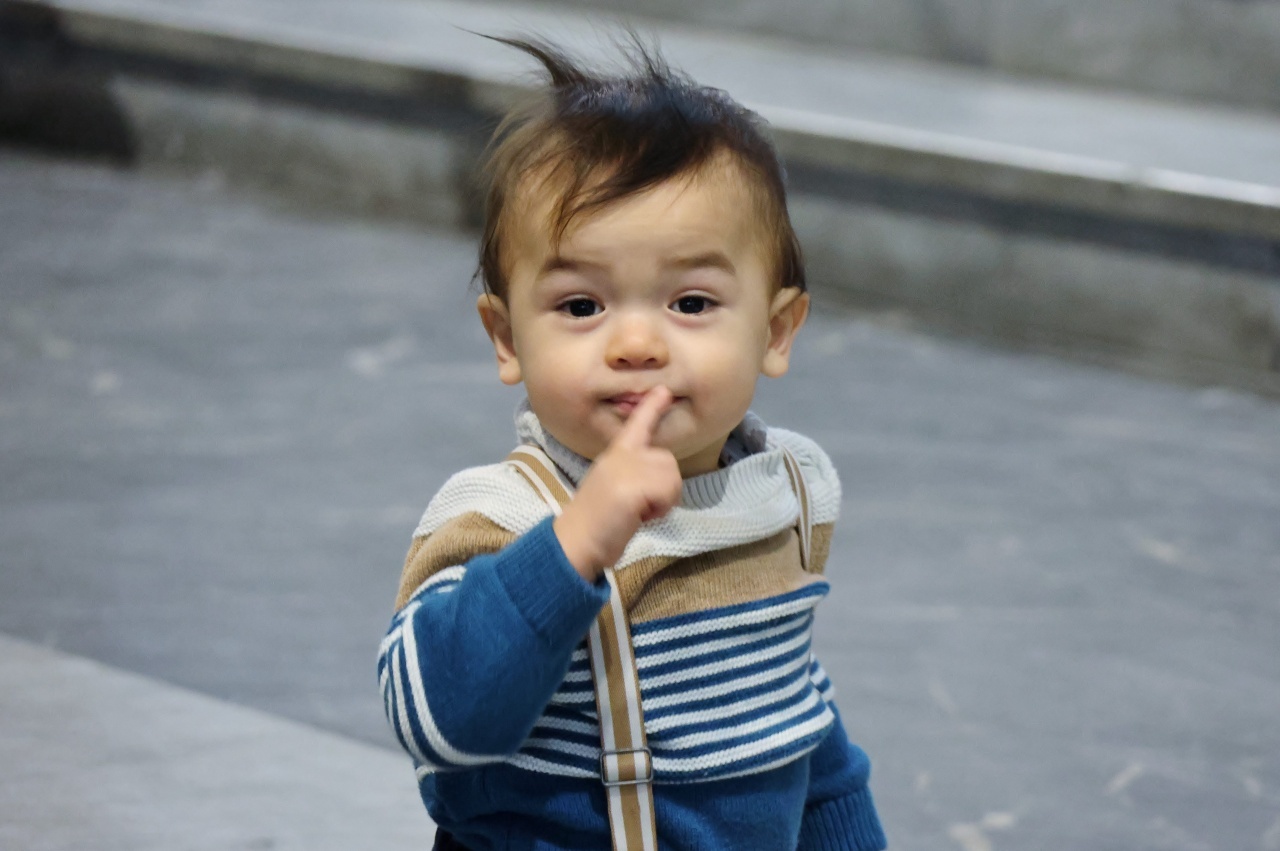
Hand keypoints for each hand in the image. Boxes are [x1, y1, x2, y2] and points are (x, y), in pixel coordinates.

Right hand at [553, 387, 682, 581]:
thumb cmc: (596, 522)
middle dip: (663, 487)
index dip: (652, 407)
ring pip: (672, 476)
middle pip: (667, 461)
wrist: (576, 541)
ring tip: (638, 512)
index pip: (636, 425)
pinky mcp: (633, 485)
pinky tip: (640, 516)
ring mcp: (627, 468)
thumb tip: (656, 482)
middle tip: (640, 507)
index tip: (664, 390)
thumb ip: (632, 476)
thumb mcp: (613, 488)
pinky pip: (668, 492)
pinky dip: (660, 509)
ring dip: (663, 501)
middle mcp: (621, 455)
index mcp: (615, 455)